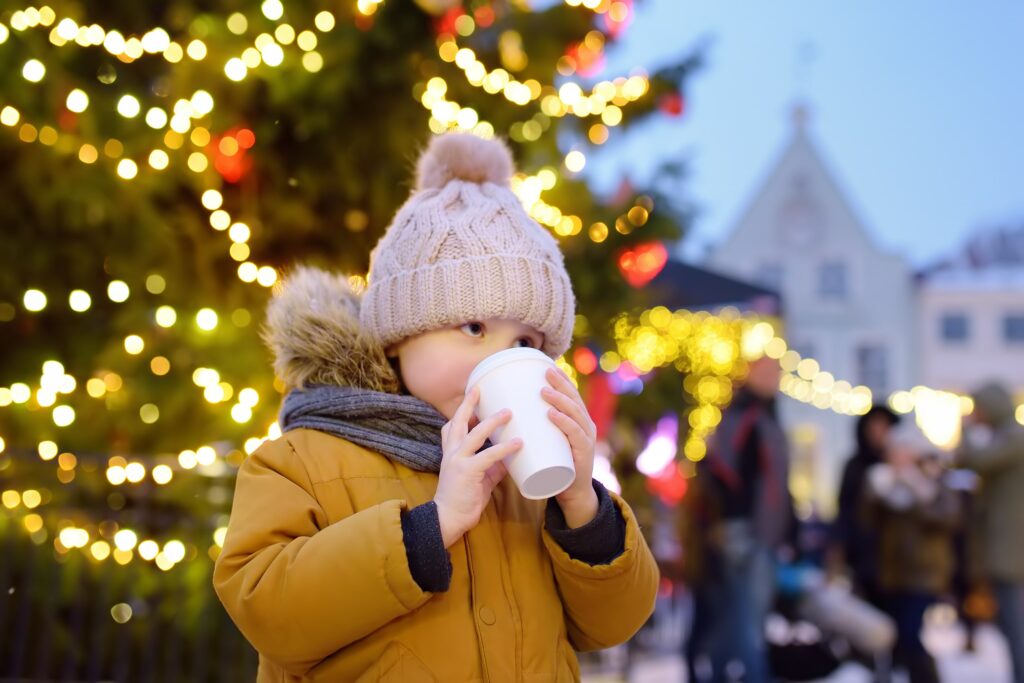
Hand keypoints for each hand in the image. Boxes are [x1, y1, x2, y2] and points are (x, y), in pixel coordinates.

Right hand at [434, 386, 519, 547]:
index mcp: (451, 453)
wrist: (448, 519)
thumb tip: (510, 459)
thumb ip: (492, 467)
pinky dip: (504, 448)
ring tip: (509, 412)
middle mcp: (451, 453)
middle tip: (479, 388)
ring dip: (492, 421)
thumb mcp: (479, 478)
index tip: (473, 396)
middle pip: (458, 422)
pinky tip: (518, 443)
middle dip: (468, 404)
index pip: (451, 426)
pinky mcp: (467, 472)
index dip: (462, 412)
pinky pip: (488, 455)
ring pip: (474, 434)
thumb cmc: (463, 499)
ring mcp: (458, 461)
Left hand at [542, 367, 598, 527]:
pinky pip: (575, 435)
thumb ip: (534, 428)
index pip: (572, 396)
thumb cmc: (554, 465)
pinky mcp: (583, 455)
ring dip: (560, 400)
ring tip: (543, 391)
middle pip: (575, 400)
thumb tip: (505, 412)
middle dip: (561, 384)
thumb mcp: (547, 442)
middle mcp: (585, 426)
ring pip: (575, 414)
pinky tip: (553, 415)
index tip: (547, 366)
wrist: (571, 494)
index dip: (562, 380)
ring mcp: (586, 440)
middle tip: (545, 372)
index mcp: (578, 421)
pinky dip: (564, 423)